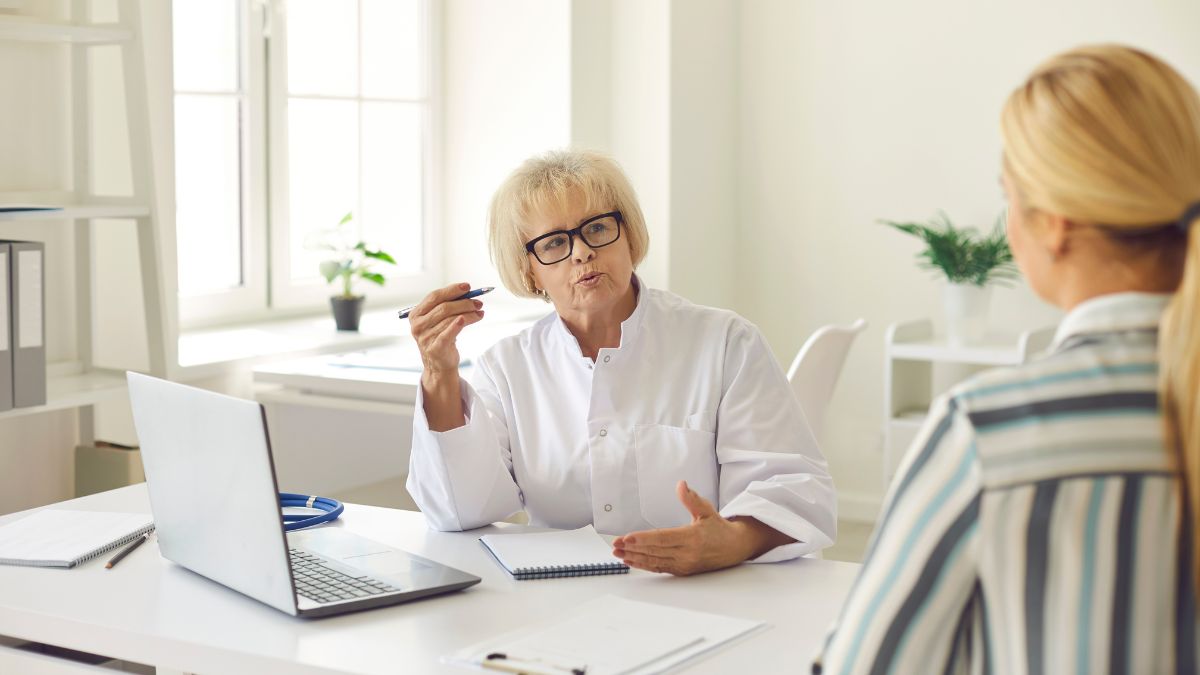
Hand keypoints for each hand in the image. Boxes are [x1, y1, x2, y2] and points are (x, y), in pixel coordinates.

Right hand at [410, 282, 484, 377]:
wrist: (438, 365)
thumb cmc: (440, 338)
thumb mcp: (438, 321)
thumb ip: (447, 306)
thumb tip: (467, 293)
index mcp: (416, 315)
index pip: (434, 297)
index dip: (451, 290)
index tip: (467, 287)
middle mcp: (418, 325)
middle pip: (443, 307)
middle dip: (464, 303)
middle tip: (478, 303)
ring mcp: (425, 337)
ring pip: (451, 319)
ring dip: (469, 314)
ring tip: (479, 313)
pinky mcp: (435, 348)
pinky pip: (449, 333)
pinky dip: (460, 324)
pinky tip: (472, 318)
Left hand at [611, 481, 787, 575]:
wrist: (734, 548)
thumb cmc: (719, 528)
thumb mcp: (707, 510)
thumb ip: (691, 499)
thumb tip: (681, 485)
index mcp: (693, 537)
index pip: (662, 538)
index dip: (643, 539)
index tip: (627, 538)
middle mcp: (687, 553)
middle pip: (655, 551)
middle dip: (633, 549)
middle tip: (615, 545)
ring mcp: (684, 564)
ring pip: (655, 562)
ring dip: (635, 558)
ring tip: (618, 554)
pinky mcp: (682, 570)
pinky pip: (659, 568)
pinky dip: (644, 565)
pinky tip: (632, 561)